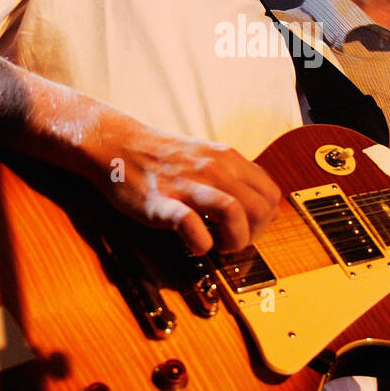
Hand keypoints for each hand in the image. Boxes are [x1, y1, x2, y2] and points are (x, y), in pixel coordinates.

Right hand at [86, 111, 280, 255]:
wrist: (118, 144)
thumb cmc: (163, 157)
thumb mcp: (208, 156)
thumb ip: (235, 177)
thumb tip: (263, 206)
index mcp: (228, 159)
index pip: (271, 194)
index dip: (266, 220)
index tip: (249, 229)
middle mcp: (213, 169)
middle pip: (260, 208)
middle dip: (254, 235)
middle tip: (234, 242)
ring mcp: (188, 185)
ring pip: (234, 213)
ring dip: (234, 240)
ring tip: (220, 246)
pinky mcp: (162, 202)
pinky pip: (191, 226)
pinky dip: (200, 243)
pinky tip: (194, 244)